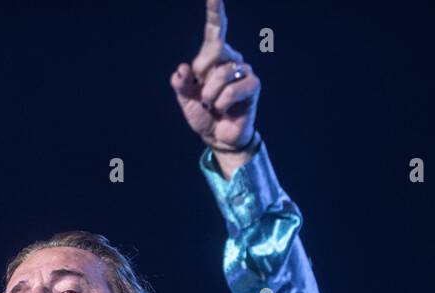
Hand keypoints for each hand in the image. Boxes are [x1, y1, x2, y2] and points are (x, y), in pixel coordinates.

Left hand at [170, 0, 259, 152]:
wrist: (219, 137)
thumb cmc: (203, 114)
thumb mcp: (186, 100)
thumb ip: (181, 84)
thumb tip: (182, 69)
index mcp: (212, 57)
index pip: (215, 29)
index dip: (215, 10)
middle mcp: (230, 58)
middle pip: (213, 51)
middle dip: (202, 74)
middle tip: (204, 94)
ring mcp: (243, 70)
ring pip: (221, 73)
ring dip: (211, 95)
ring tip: (214, 105)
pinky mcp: (253, 84)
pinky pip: (232, 90)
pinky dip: (222, 103)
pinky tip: (225, 109)